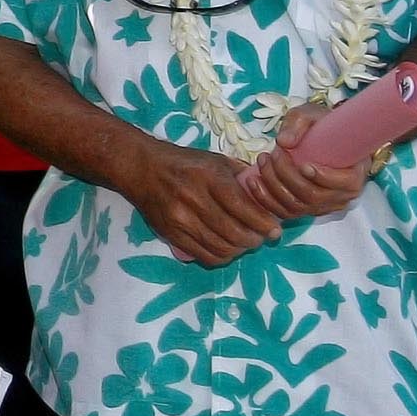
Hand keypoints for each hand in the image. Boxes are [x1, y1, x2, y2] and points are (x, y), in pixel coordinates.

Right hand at [130, 143, 282, 266]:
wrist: (142, 169)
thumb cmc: (184, 162)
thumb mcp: (215, 159)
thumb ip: (241, 175)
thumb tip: (267, 193)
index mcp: (209, 178)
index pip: (244, 209)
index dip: (264, 224)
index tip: (275, 229)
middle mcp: (194, 200)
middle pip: (235, 233)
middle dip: (254, 239)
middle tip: (261, 237)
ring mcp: (181, 220)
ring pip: (221, 248)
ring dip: (239, 249)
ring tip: (244, 242)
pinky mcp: (172, 234)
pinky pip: (204, 256)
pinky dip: (221, 256)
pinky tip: (226, 248)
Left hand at [244, 107, 371, 222]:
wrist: (319, 139)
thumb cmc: (320, 127)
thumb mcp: (311, 115)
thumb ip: (298, 123)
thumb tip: (284, 142)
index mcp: (354, 175)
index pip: (344, 184)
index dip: (322, 177)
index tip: (303, 164)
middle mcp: (341, 196)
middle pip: (313, 196)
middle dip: (286, 176)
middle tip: (272, 154)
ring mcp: (323, 206)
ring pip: (296, 207)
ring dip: (272, 186)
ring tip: (262, 161)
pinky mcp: (304, 210)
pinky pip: (284, 213)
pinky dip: (265, 199)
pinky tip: (253, 181)